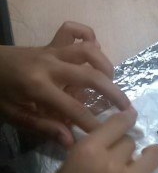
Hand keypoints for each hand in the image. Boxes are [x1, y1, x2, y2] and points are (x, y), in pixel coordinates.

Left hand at [0, 21, 130, 146]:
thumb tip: (71, 141)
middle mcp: (50, 65)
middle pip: (91, 76)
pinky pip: (74, 31)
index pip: (73, 108)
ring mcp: (51, 51)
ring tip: (112, 81)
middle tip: (127, 109)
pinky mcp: (51, 43)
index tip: (108, 135)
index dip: (93, 123)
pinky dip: (88, 36)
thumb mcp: (14, 115)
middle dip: (113, 93)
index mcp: (38, 86)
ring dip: (105, 65)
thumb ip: (43, 127)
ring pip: (88, 50)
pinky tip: (94, 51)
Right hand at [22, 108, 157, 172]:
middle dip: (126, 149)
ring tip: (140, 167)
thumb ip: (90, 151)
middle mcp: (110, 163)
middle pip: (132, 142)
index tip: (129, 119)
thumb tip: (115, 140)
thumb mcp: (66, 168)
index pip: (117, 124)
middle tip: (116, 164)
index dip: (124, 121)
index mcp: (86, 151)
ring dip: (148, 157)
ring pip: (154, 154)